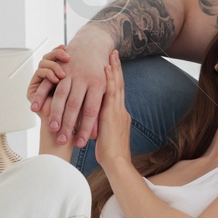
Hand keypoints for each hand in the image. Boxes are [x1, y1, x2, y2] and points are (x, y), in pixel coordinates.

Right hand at [29, 35, 112, 147]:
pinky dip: (39, 96)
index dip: (86, 128)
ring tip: (51, 128)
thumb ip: (98, 114)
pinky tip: (34, 109)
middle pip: (75, 105)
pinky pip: (46, 82)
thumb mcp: (104, 91)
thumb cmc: (100, 72)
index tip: (81, 144)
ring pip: (60, 96)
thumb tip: (94, 137)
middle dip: (67, 125)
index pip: (91, 111)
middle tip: (61, 141)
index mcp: (98, 85)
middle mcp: (84, 79)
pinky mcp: (60, 68)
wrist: (94, 44)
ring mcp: (71, 72)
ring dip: (55, 113)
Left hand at [94, 51, 132, 171]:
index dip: (115, 80)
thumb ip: (103, 128)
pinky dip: (109, 80)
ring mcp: (118, 111)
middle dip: (116, 70)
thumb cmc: (110, 155)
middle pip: (119, 85)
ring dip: (113, 69)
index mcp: (119, 116)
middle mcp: (120, 111)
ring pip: (116, 85)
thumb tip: (96, 125)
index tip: (112, 67)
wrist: (117, 163)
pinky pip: (111, 93)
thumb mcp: (106, 137)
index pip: (117, 94)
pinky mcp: (113, 114)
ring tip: (111, 55)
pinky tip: (105, 68)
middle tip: (114, 54)